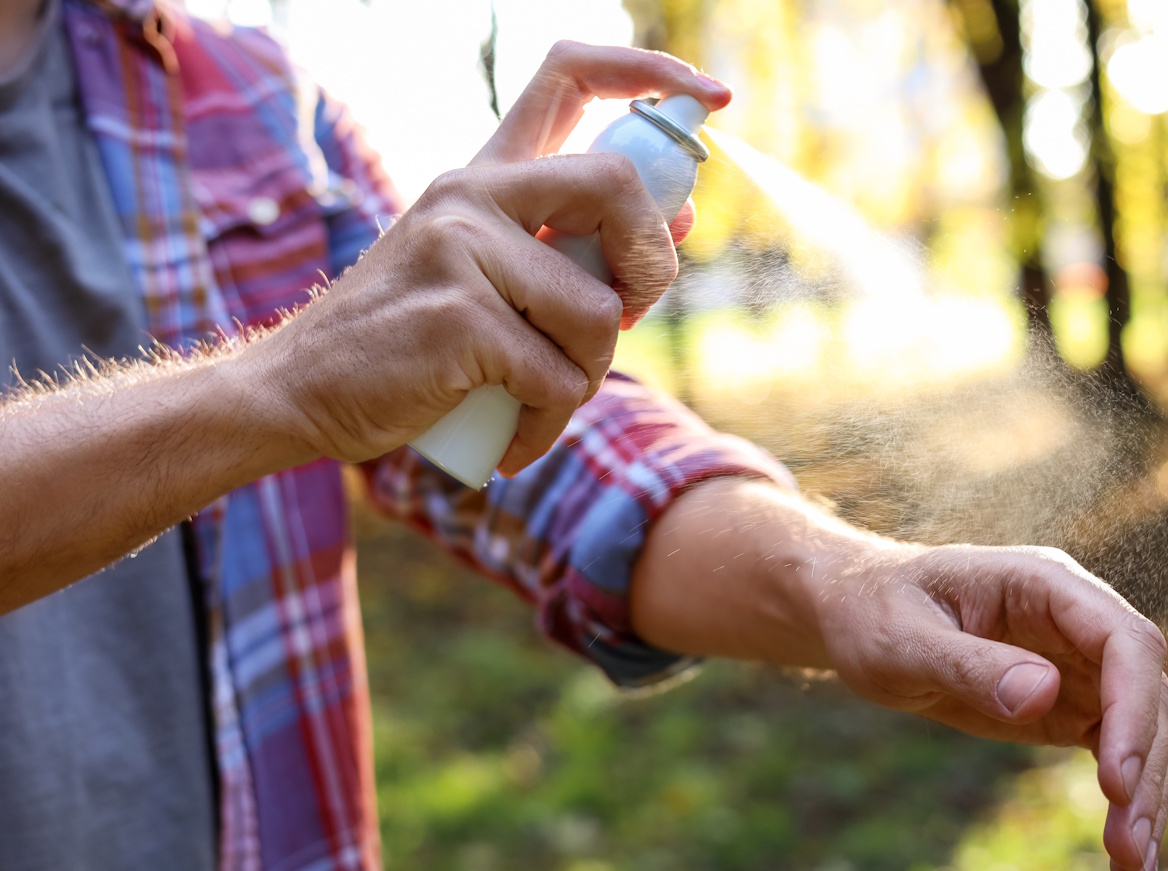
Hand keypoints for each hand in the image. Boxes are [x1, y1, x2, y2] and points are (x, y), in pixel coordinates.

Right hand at [246, 43, 729, 474]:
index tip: (712, 98)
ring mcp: (459, 249)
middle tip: (630, 316)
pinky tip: (513, 440)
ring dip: (588, 376)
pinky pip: (557, 379)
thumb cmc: (409, 343)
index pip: (570, 72)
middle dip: (652, 266)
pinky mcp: (457, 317)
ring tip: (538, 401)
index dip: (652, 73)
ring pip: (598, 312)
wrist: (297, 392)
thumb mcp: (486, 278)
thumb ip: (569, 248)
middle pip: (617, 185)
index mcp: (484, 174)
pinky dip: (547, 425)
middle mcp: (471, 192)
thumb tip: (680, 218)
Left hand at [816, 544, 1167, 870]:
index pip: (1121, 639)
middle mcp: (1075, 619)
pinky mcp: (1068, 702)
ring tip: (1131, 861)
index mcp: (1044, 583)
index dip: (1132, 707)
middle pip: (1146, 689)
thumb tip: (1042, 693)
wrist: (859, 616)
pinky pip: (1117, 746)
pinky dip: (1129, 795)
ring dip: (1147, 791)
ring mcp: (1077, 661)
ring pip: (1146, 724)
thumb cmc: (875, 612)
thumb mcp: (903, 638)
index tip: (1116, 780)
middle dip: (1145, 766)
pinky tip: (1124, 848)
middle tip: (1127, 845)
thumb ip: (967, 663)